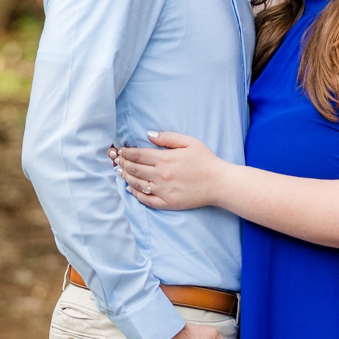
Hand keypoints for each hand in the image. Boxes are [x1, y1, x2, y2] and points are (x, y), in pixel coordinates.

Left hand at [110, 131, 225, 210]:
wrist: (219, 183)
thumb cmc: (206, 161)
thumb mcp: (191, 143)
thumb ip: (169, 137)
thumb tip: (149, 135)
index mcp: (165, 159)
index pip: (138, 155)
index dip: (126, 152)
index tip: (121, 151)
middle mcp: (161, 175)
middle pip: (134, 169)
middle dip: (123, 163)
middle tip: (118, 160)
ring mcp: (163, 190)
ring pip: (136, 184)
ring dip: (126, 177)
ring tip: (121, 172)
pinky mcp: (167, 202)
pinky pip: (145, 199)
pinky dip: (135, 194)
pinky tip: (131, 189)